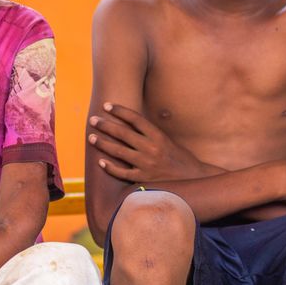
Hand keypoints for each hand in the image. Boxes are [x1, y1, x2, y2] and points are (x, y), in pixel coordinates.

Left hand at [88, 103, 216, 182]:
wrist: (194, 178)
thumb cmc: (179, 157)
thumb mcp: (167, 140)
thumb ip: (149, 133)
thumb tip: (130, 122)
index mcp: (158, 136)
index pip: (135, 119)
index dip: (120, 111)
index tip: (107, 105)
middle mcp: (152, 148)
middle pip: (123, 133)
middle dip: (106, 125)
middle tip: (93, 120)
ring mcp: (147, 165)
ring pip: (119, 152)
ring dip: (103, 144)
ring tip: (91, 137)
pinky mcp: (144, 179)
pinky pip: (123, 173)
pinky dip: (111, 168)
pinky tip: (101, 162)